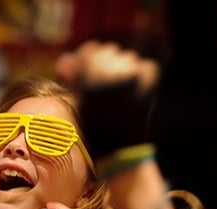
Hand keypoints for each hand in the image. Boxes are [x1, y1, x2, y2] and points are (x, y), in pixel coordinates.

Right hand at [55, 40, 159, 160]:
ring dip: (124, 69)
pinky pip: (145, 66)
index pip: (90, 50)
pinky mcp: (150, 81)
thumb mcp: (79, 103)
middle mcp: (111, 76)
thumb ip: (72, 78)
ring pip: (127, 57)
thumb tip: (66, 58)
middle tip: (107, 86)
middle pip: (108, 50)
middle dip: (106, 64)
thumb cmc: (95, 129)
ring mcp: (133, 77)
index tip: (90, 72)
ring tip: (121, 91)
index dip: (88, 60)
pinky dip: (141, 75)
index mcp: (90, 81)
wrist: (122, 150)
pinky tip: (136, 91)